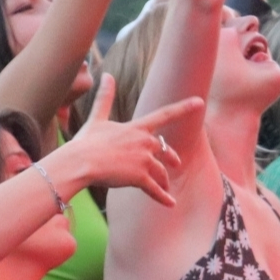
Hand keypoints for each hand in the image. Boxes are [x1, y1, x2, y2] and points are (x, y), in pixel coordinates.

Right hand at [56, 75, 201, 204]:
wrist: (79, 162)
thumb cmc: (85, 142)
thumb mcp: (96, 119)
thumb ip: (104, 98)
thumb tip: (105, 75)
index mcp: (136, 128)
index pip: (165, 115)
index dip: (184, 107)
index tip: (200, 102)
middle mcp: (144, 142)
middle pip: (165, 150)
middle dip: (171, 157)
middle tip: (176, 165)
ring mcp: (143, 159)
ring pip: (161, 172)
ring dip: (164, 181)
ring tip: (165, 189)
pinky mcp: (140, 177)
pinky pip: (155, 189)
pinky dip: (163, 198)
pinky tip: (170, 204)